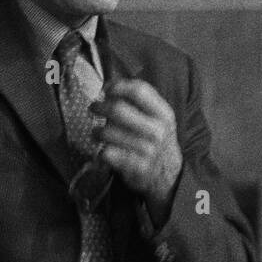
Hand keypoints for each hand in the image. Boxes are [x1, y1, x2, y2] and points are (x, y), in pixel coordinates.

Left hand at [90, 79, 182, 217]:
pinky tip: (104, 150)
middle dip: (100, 106)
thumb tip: (108, 86)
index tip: (107, 90)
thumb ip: (139, 101)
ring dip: (97, 131)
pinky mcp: (136, 167)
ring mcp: (147, 150)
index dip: (118, 86)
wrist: (169, 175)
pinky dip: (101, 150)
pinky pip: (107, 153)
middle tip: (93, 108)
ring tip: (96, 133)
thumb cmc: (156, 140)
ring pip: (109, 132)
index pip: (139, 91)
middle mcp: (157, 130)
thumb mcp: (159, 118)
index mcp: (163, 114)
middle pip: (118, 109)